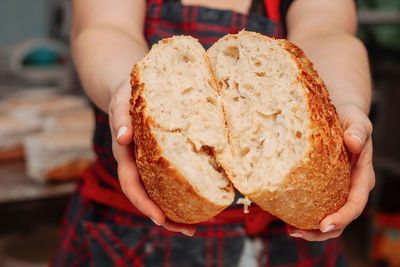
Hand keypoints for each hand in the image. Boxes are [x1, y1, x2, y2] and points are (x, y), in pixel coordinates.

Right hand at [108, 80, 195, 235]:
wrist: (128, 89)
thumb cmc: (126, 94)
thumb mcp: (121, 101)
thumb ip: (121, 117)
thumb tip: (123, 137)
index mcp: (125, 154)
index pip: (131, 185)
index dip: (144, 203)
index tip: (160, 219)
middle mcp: (136, 163)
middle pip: (147, 196)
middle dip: (165, 217)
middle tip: (189, 230)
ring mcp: (147, 162)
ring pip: (159, 192)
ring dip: (175, 210)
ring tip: (196, 225)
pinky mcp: (159, 157)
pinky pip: (168, 178)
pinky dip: (180, 192)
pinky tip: (198, 198)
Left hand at [288, 102, 374, 240]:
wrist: (341, 114)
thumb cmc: (350, 117)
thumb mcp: (357, 120)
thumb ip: (358, 131)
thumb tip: (354, 143)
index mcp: (362, 177)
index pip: (355, 204)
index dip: (341, 218)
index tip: (324, 225)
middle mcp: (350, 187)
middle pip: (341, 219)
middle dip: (320, 232)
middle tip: (295, 232)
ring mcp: (337, 189)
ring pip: (327, 217)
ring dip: (310, 228)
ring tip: (289, 229)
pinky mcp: (323, 186)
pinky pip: (315, 205)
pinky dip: (303, 213)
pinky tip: (285, 215)